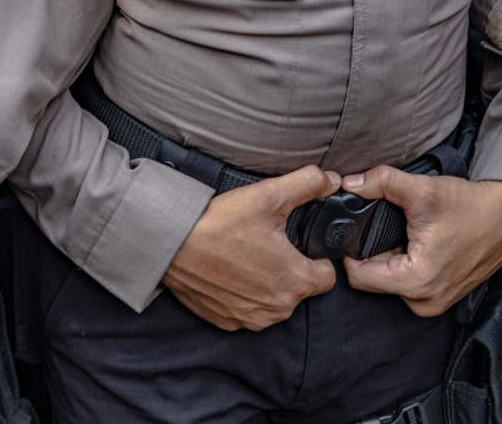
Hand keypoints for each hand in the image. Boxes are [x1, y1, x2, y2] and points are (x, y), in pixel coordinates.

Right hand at [162, 166, 340, 331]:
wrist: (170, 243)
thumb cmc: (219, 223)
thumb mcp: (269, 195)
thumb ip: (308, 184)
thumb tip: (331, 181)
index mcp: (296, 281)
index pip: (327, 276)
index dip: (316, 256)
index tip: (298, 244)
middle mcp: (277, 308)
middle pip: (299, 289)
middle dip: (288, 268)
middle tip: (265, 244)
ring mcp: (250, 318)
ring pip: (273, 301)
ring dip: (266, 284)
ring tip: (244, 256)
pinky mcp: (226, 321)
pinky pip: (246, 310)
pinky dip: (241, 295)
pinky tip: (227, 272)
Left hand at [342, 167, 501, 316]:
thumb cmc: (474, 206)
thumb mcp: (423, 190)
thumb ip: (381, 183)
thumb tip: (349, 183)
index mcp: (417, 281)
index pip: (357, 276)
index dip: (350, 250)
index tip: (356, 230)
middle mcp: (425, 301)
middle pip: (370, 281)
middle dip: (369, 253)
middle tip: (384, 227)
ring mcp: (435, 302)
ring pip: (387, 282)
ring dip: (386, 258)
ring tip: (403, 233)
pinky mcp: (441, 296)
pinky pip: (405, 284)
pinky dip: (403, 264)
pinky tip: (415, 243)